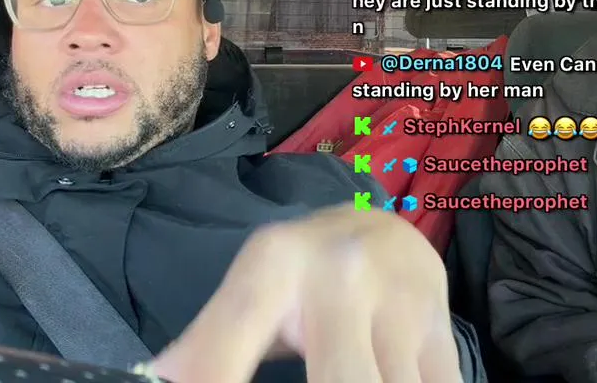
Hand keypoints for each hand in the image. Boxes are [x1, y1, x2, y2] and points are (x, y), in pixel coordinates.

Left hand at [150, 204, 462, 382]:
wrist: (388, 227)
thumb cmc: (303, 273)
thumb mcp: (248, 292)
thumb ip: (204, 348)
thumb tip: (154, 380)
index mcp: (272, 266)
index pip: (220, 357)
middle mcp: (340, 278)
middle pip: (335, 382)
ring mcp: (400, 305)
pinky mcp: (442, 334)